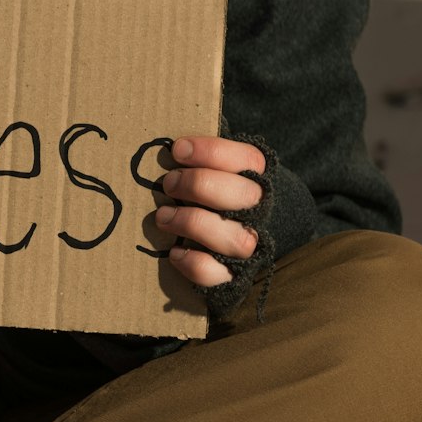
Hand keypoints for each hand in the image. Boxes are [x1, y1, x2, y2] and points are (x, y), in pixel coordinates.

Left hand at [153, 135, 264, 288]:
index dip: (212, 151)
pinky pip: (216, 275)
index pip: (249, 160)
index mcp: (257, 180)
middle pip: (244, 196)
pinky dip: (192, 262)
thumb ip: (201, 159)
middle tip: (168, 183)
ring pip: (234, 238)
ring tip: (163, 216)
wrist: (236, 248)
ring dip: (193, 223)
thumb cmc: (213, 198)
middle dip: (200, 185)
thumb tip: (172, 144)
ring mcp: (249, 248)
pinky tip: (174, 251)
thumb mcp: (213, 171)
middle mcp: (259, 214)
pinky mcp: (232, 278)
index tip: (177, 149)